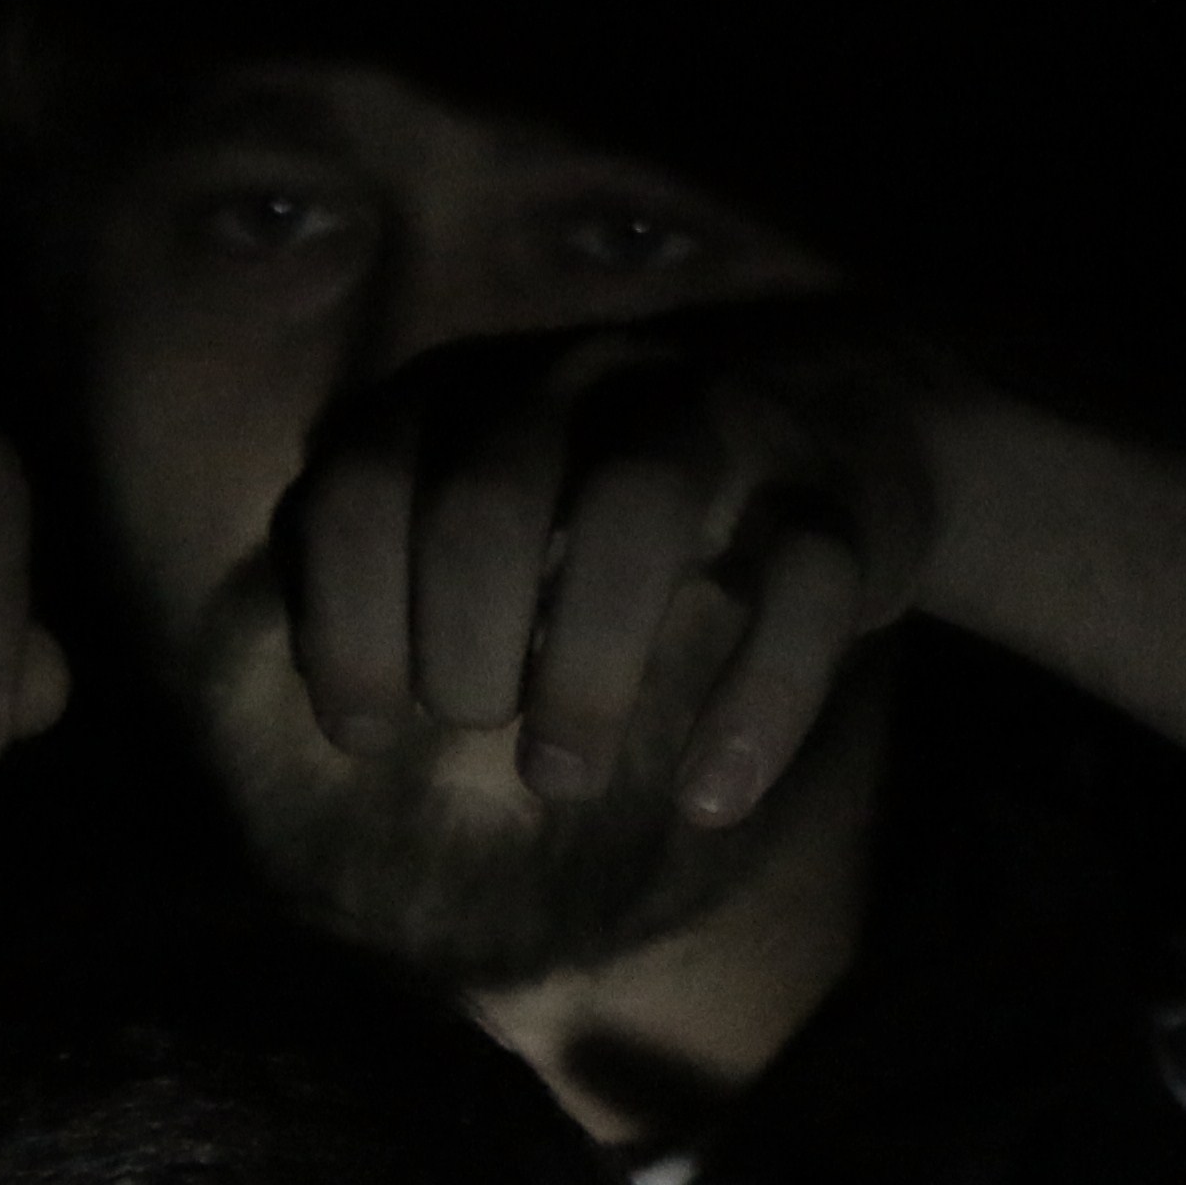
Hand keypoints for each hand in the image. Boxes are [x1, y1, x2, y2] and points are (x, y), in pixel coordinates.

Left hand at [281, 302, 946, 826]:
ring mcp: (717, 421)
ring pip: (637, 507)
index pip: (366, 479)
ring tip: (561, 777)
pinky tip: (707, 803)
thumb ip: (397, 571)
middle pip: (489, 499)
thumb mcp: (487, 509)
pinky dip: (754, 706)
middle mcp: (586, 381)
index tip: (366, 733)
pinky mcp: (833, 494)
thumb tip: (352, 707)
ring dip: (582, 667)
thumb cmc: (608, 505)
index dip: (347, 619)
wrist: (838, 421)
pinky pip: (802, 586)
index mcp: (475, 390)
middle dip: (460, 648)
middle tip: (479, 726)